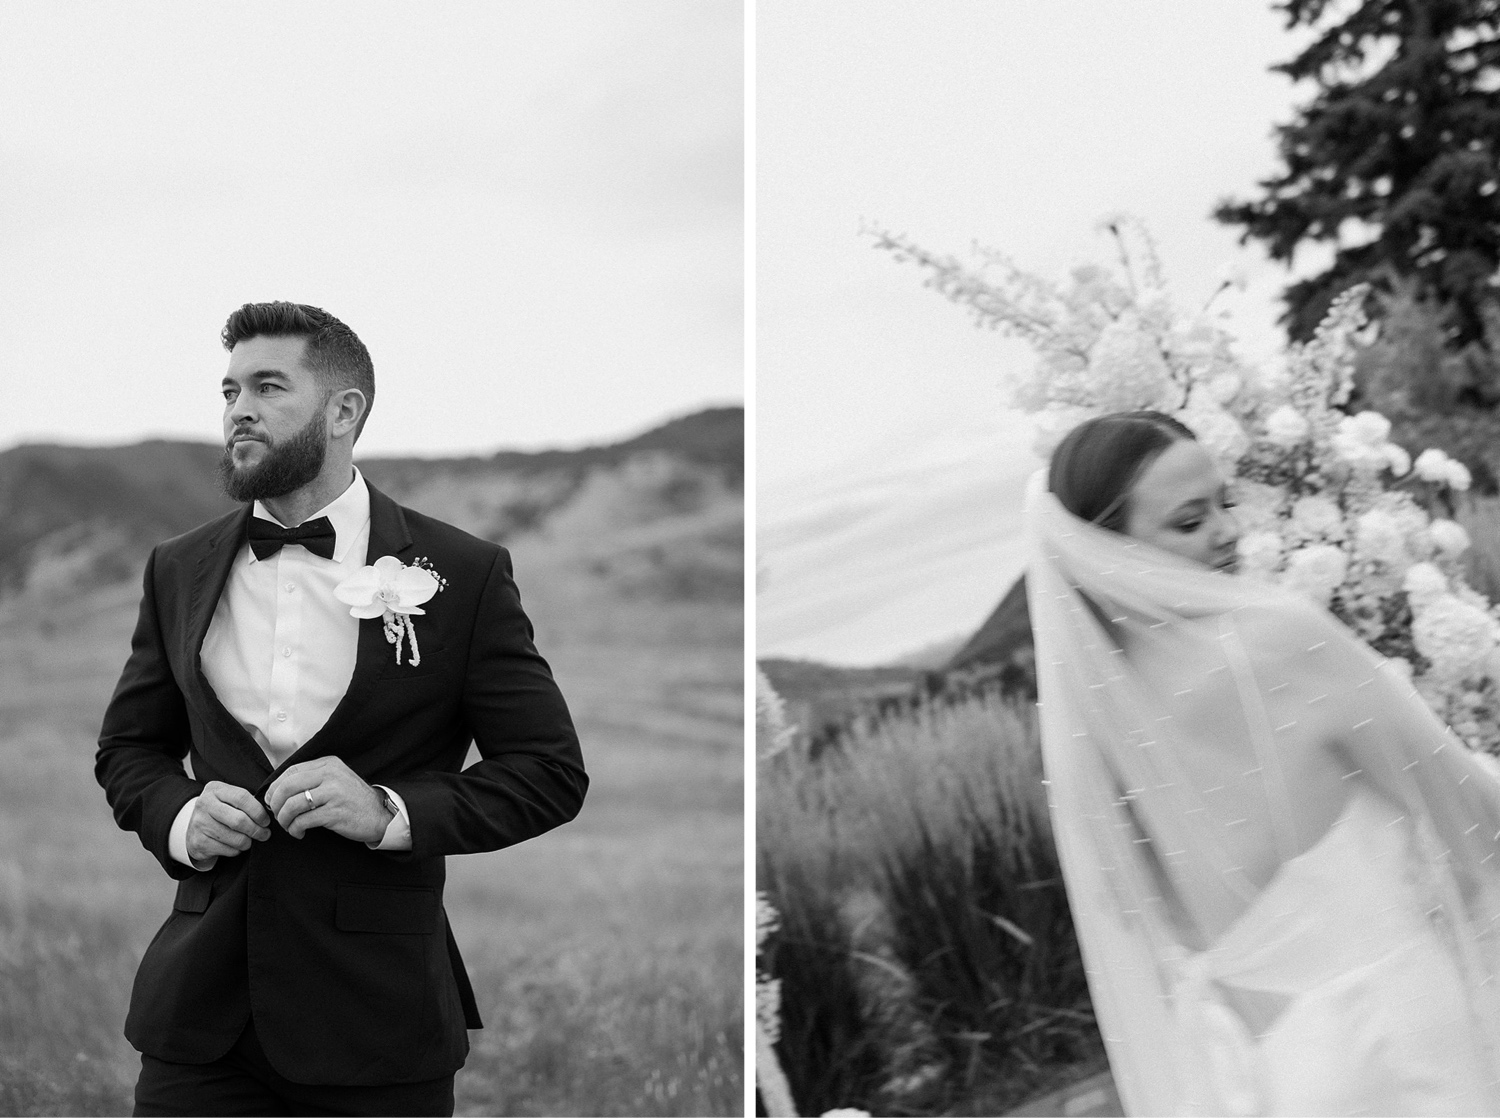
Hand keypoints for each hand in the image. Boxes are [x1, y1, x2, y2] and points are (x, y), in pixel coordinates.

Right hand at [187, 781, 272, 863]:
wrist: (193, 826)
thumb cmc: (220, 811)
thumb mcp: (229, 798)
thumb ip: (246, 801)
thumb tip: (270, 813)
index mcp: (215, 790)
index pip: (242, 798)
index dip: (258, 811)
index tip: (266, 821)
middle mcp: (204, 804)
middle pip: (239, 820)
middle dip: (257, 830)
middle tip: (265, 834)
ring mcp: (199, 824)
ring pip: (235, 838)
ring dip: (248, 842)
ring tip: (251, 840)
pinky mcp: (198, 842)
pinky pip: (228, 850)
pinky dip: (237, 850)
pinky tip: (236, 845)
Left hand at [265, 756, 391, 843]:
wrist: (379, 814)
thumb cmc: (353, 799)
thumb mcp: (335, 779)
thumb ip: (312, 778)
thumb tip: (278, 790)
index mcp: (328, 764)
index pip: (291, 771)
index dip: (275, 787)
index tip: (272, 800)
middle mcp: (330, 775)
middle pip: (288, 786)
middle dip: (276, 804)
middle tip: (276, 815)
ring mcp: (334, 793)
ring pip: (293, 805)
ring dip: (284, 819)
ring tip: (288, 826)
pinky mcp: (335, 812)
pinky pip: (303, 821)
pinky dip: (295, 829)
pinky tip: (299, 833)